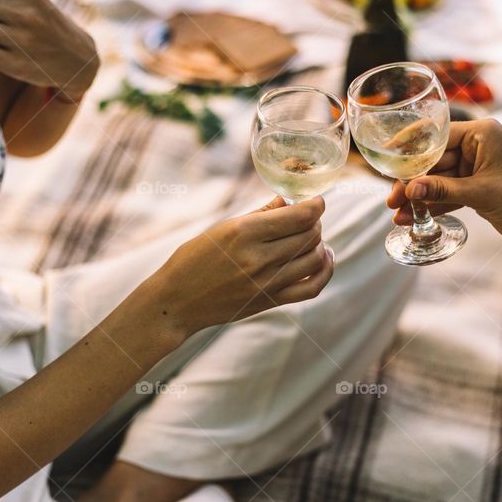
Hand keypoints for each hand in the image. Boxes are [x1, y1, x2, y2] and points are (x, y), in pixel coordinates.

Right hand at [148, 196, 333, 334]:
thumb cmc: (193, 259)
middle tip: (308, 218)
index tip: (317, 200)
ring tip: (313, 237)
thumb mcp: (222, 228)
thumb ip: (260, 214)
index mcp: (244, 232)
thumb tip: (288, 201)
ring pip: (315, 258)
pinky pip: (311, 288)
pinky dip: (325, 271)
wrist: (176, 302)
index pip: (300, 216)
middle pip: (309, 235)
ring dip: (320, 243)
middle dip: (314, 222)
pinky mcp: (271, 301)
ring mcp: (267, 282)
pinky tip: (323, 259)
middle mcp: (259, 257)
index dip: (316, 205)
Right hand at [386, 119, 501, 243]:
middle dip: (412, 181)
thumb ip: (442, 190)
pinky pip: (447, 193)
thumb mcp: (480, 193)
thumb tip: (409, 189)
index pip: (437, 136)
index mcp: (482, 133)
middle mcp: (477, 145)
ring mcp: (475, 166)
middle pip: (434, 161)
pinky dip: (433, 205)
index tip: (387, 157)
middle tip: (391, 199)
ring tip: (397, 214)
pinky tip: (413, 217)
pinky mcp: (475, 187)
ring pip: (438, 180)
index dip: (410, 148)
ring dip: (419, 197)